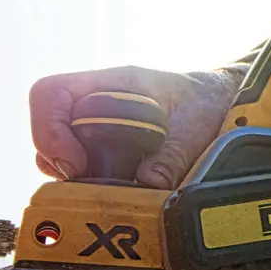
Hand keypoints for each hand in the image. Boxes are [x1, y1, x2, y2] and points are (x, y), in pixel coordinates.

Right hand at [29, 65, 242, 188]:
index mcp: (113, 83)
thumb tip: (144, 183)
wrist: (223, 101)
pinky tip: (110, 186)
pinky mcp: (101, 146)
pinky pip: (72, 164)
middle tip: (89, 181)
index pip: (50, 94)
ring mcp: (95, 123)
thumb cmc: (208, 102)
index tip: (75, 164)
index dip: (49, 130)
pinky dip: (82, 179)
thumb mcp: (196, 126)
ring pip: (54, 149)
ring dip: (70, 173)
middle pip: (47, 128)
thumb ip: (173, 156)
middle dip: (59, 160)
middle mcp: (95, 100)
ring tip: (102, 184)